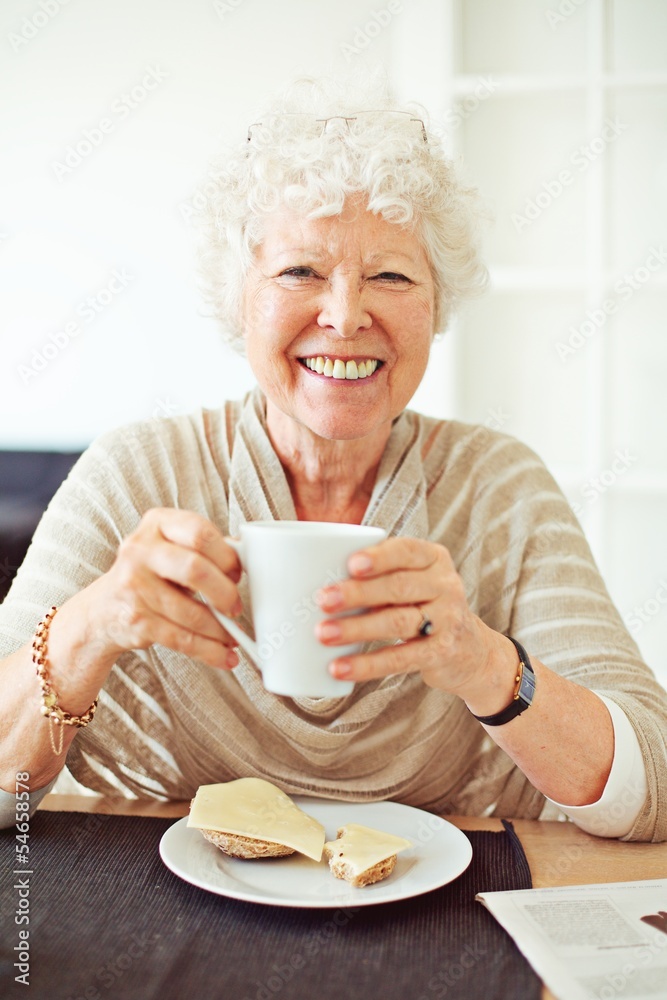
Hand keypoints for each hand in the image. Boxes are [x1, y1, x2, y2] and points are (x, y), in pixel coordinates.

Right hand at [90, 508, 242, 669]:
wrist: (104, 609)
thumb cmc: (150, 574)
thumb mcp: (170, 548)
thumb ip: (204, 550)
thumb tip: (247, 560)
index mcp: (157, 524)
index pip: (199, 532)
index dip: (226, 555)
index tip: (238, 573)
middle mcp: (140, 551)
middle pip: (195, 570)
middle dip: (224, 593)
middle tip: (236, 607)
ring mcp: (134, 586)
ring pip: (191, 613)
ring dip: (220, 630)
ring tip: (232, 636)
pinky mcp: (136, 621)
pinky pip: (182, 639)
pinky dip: (209, 651)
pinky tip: (223, 654)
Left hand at [315, 536, 494, 695]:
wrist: (470, 650)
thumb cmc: (423, 606)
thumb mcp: (414, 581)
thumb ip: (380, 574)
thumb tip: (317, 578)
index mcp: (434, 558)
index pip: (407, 551)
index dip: (379, 557)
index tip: (351, 564)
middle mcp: (445, 585)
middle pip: (398, 587)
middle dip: (358, 593)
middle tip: (323, 600)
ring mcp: (447, 620)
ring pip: (397, 621)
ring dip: (357, 628)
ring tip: (323, 634)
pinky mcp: (441, 653)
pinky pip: (400, 658)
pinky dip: (367, 664)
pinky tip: (340, 667)